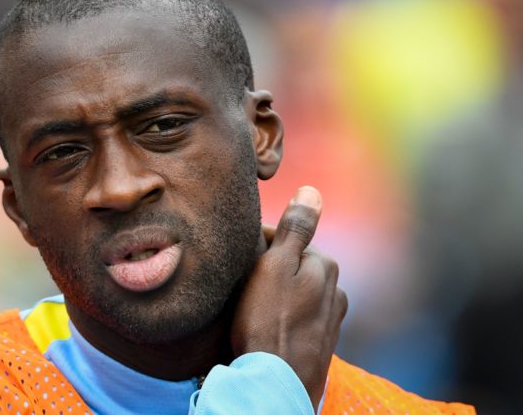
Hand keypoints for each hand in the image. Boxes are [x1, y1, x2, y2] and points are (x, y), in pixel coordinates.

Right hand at [230, 186, 347, 407]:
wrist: (275, 383)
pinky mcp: (321, 345)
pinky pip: (298, 318)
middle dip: (272, 268)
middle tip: (243, 281)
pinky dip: (283, 316)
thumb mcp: (274, 267)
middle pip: (295, 267)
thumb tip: (312, 191)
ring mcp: (331, 321)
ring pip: (298, 293)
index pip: (288, 240)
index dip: (259, 244)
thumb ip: (295, 229)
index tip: (239, 257)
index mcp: (325, 267)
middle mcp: (336, 292)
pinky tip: (266, 326)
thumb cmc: (268, 322)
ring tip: (252, 305)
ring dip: (278, 293)